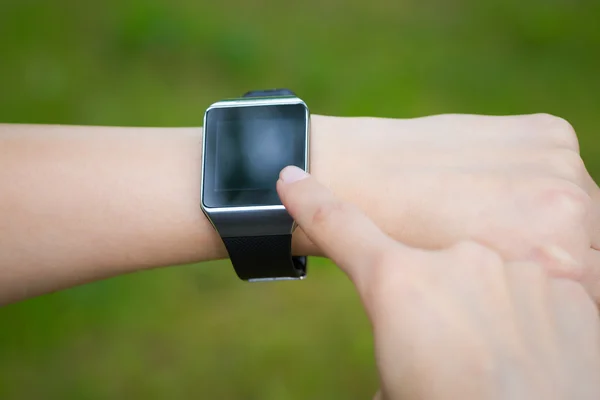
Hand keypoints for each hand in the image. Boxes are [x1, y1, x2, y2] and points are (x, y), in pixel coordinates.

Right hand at [278, 166, 599, 399]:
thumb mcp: (398, 380)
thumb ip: (395, 335)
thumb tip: (404, 340)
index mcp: (401, 285)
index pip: (340, 228)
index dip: (309, 202)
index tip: (290, 177)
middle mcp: (456, 259)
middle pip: (432, 269)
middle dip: (437, 304)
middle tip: (452, 354)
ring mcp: (516, 264)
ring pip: (491, 276)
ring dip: (490, 309)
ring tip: (500, 359)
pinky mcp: (568, 278)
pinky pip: (540, 284)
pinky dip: (533, 311)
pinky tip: (537, 348)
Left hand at [309, 114, 599, 301]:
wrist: (357, 178)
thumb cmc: (401, 250)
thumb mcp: (471, 292)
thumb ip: (524, 285)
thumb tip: (560, 277)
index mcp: (558, 265)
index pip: (588, 283)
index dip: (558, 286)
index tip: (522, 277)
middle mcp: (571, 211)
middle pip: (590, 238)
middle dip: (558, 246)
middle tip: (506, 246)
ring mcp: (561, 165)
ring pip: (578, 202)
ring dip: (548, 209)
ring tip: (490, 214)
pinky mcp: (548, 132)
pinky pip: (559, 165)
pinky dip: (534, 176)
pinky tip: (484, 183)